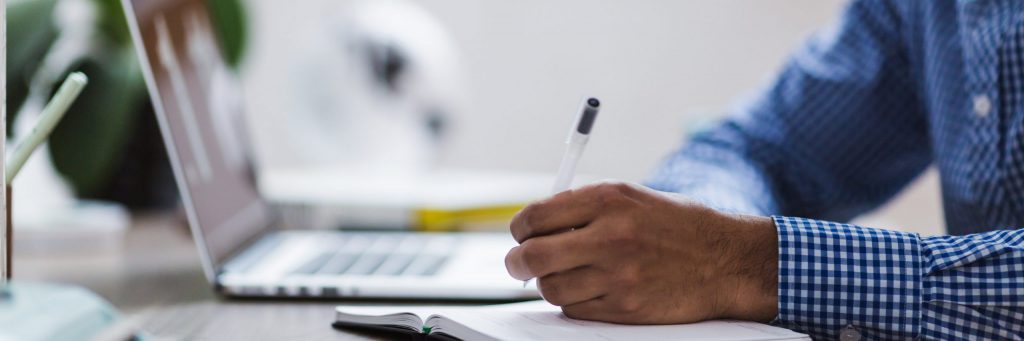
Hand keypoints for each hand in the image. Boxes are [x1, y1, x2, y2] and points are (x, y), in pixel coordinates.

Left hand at [505, 181, 777, 323]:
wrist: (726, 261)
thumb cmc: (677, 226)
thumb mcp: (631, 198)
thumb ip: (583, 207)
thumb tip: (534, 225)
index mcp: (608, 199)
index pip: (535, 217)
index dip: (520, 229)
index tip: (521, 234)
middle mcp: (610, 236)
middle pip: (532, 256)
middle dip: (517, 262)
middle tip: (519, 263)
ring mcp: (617, 275)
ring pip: (550, 288)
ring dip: (549, 283)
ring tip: (564, 275)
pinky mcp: (624, 308)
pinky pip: (574, 310)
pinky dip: (573, 302)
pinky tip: (590, 289)